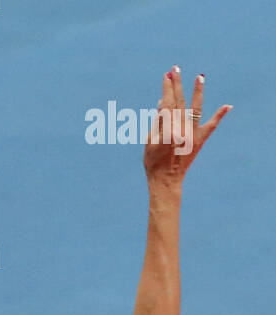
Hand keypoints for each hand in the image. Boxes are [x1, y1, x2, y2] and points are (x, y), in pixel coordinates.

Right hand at [144, 67, 229, 183]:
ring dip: (198, 92)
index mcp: (166, 128)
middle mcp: (180, 128)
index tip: (167, 75)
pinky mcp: (199, 141)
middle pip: (180, 101)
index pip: (167, 102)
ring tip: (200, 77)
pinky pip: (211, 127)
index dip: (167, 88)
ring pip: (195, 108)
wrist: (166, 181)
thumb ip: (157, 121)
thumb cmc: (153, 162)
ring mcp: (192, 134)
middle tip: (175, 68)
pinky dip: (219, 116)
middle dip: (177, 84)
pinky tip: (228, 106)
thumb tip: (162, 102)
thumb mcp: (150, 141)